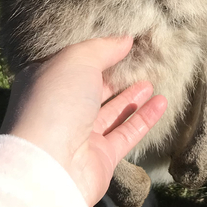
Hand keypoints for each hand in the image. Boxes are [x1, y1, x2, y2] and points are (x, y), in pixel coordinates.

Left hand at [0, 37, 165, 206]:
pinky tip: (162, 102)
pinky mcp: (101, 156)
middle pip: (90, 89)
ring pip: (110, 112)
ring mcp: (80, 135)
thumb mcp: (76, 61)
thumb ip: (103, 48)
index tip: (117, 42)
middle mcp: (60, 109)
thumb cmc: (55, 104)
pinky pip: (127, 132)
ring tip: (151, 81)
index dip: (92, 52)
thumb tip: (125, 40)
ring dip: (131, 96)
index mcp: (44, 83)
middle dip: (112, 76)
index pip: (69, 63)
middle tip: (138, 62)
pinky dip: (145, 117)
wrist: (49, 167)